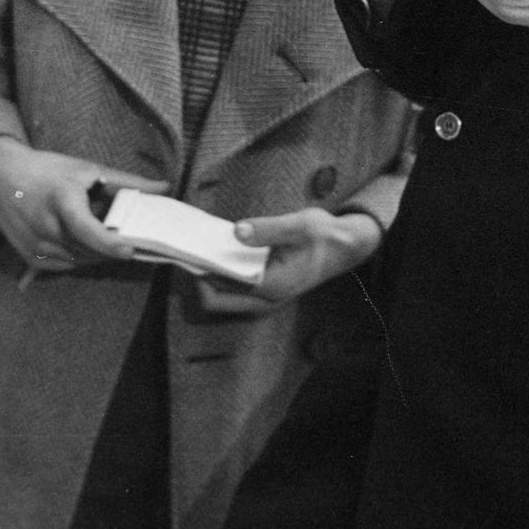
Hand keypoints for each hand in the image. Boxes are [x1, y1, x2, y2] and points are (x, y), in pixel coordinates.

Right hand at [0, 136, 167, 273]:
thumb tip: (165, 187)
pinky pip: (66, 265)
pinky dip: (80, 256)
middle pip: (90, 249)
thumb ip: (126, 182)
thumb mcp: (87, 169)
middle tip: (129, 238)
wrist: (0, 179)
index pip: (88, 230)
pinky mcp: (31, 259)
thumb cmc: (48, 170)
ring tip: (101, 233)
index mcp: (62, 200)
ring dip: (96, 253)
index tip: (131, 250)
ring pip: (81, 261)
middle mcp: (47, 227)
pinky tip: (80, 239)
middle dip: (111, 247)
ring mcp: (37, 246)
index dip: (110, 243)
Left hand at [195, 206, 384, 314]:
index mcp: (271, 286)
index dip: (198, 275)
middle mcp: (266, 299)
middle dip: (196, 282)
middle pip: (216, 303)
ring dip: (207, 280)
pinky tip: (214, 254)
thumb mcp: (299, 225)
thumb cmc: (325, 236)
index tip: (183, 254)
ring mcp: (266, 297)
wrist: (348, 246)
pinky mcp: (267, 289)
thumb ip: (268, 229)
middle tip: (181, 255)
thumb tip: (237, 231)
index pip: (221, 291)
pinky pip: (235, 290)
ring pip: (224, 300)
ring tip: (193, 253)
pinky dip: (220, 277)